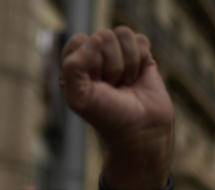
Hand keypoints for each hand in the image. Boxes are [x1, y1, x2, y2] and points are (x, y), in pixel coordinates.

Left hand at [60, 26, 172, 189]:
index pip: (78, 41)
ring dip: (126, 64)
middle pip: (103, 36)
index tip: (92, 84)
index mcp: (75, 65)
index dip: (87, 62)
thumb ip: (74, 66)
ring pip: (123, 34)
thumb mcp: (78, 97)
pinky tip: (137, 78)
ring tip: (124, 83)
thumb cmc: (106, 116)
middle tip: (111, 87)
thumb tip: (97, 38)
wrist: (140, 129)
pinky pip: (140, 40)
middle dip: (109, 65)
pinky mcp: (140, 55)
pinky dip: (141, 61)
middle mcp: (95, 56)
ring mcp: (118, 54)